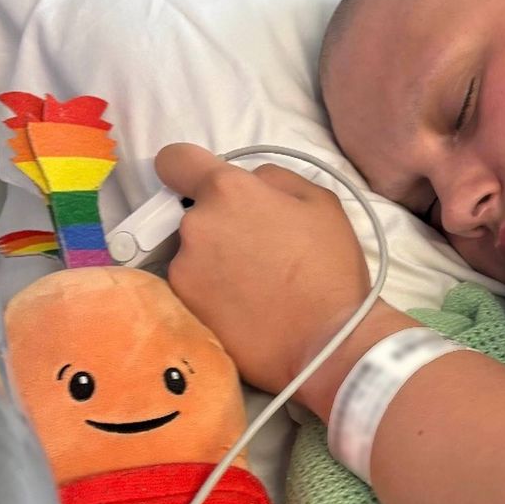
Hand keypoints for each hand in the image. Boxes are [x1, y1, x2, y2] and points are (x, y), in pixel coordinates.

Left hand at [154, 143, 371, 392]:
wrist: (325, 343)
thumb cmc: (330, 267)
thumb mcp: (321, 202)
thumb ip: (275, 179)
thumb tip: (250, 181)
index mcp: (228, 190)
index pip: (174, 160)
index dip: (186, 170)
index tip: (202, 187)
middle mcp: (195, 224)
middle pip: (191, 214)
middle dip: (218, 224)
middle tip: (256, 249)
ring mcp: (183, 269)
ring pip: (191, 253)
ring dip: (214, 261)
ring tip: (254, 285)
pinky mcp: (182, 308)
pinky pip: (191, 288)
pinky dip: (211, 294)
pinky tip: (244, 308)